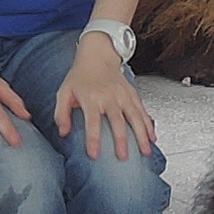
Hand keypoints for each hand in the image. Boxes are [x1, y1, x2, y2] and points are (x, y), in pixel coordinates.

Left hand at [58, 35, 156, 159]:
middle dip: (121, 141)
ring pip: (135, 117)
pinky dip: (149, 125)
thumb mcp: (64, 92)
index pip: (92, 122)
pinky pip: (143, 111)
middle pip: (118, 121)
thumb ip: (61, 113)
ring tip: (145, 152)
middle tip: (123, 158)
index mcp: (91, 98)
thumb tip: (63, 132)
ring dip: (141, 135)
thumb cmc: (80, 77)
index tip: (94, 155)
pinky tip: (152, 138)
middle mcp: (109, 97)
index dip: (93, 139)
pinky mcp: (132, 94)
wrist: (98, 56)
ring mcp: (123, 95)